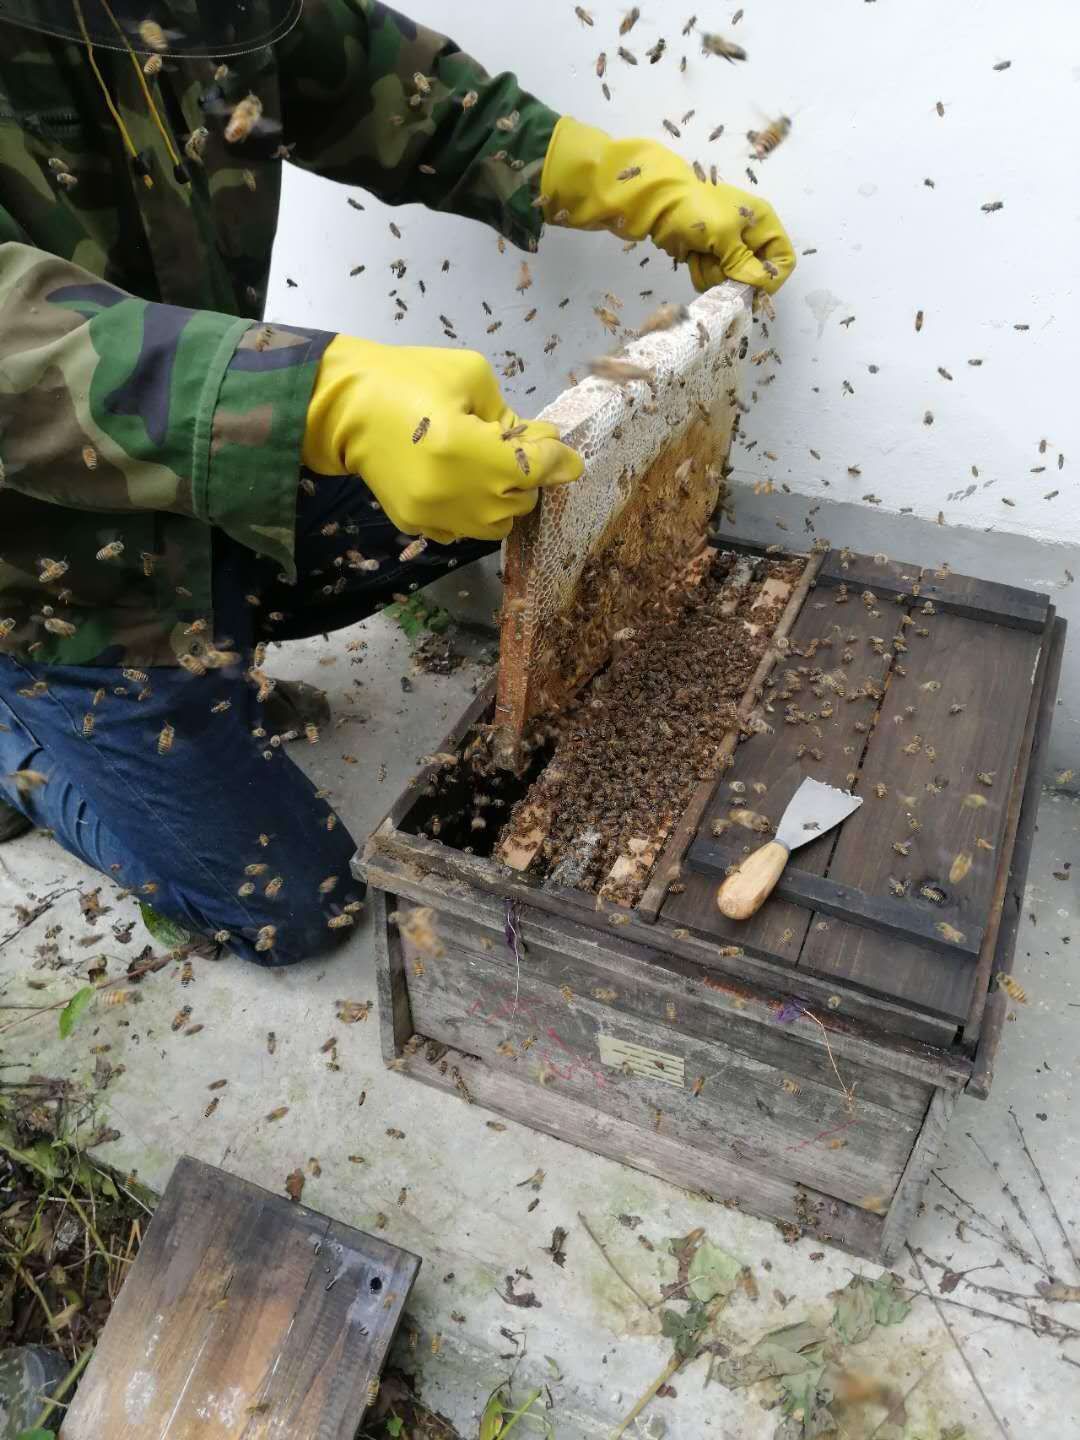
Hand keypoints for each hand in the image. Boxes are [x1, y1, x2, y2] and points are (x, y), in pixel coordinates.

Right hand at [302, 338, 581, 542]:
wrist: (343, 406)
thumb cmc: (407, 378)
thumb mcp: (470, 376)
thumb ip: (512, 414)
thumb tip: (544, 442)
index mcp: (468, 450)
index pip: (537, 468)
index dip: (558, 459)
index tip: (566, 454)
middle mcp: (455, 494)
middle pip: (522, 500)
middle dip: (526, 474)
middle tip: (511, 446)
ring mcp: (434, 516)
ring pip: (498, 525)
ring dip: (504, 499)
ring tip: (488, 469)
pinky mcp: (417, 525)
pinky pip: (465, 531)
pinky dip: (474, 511)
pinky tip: (461, 483)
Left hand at [541, 117, 794, 294]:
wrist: (654, 203)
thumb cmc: (694, 209)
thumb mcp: (725, 233)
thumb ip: (744, 262)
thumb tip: (760, 285)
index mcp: (762, 223)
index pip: (783, 259)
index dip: (771, 277)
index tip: (752, 287)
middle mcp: (749, 236)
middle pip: (755, 275)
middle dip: (734, 275)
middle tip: (717, 264)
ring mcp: (727, 248)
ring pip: (731, 281)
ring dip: (713, 274)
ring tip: (699, 254)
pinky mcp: (707, 257)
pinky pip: (712, 279)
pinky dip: (701, 273)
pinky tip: (691, 257)